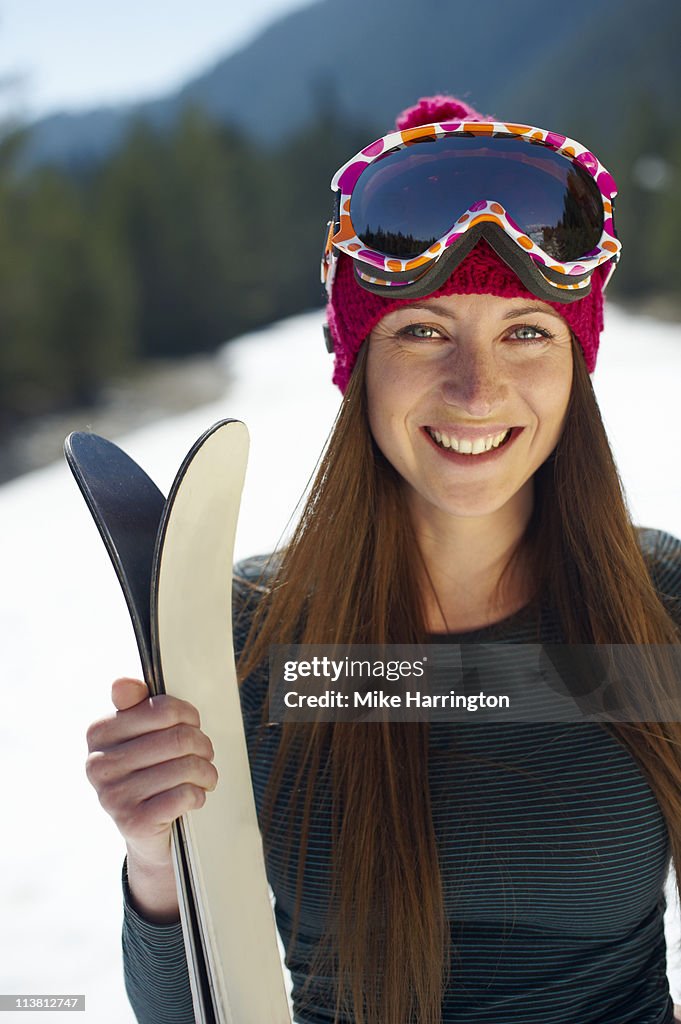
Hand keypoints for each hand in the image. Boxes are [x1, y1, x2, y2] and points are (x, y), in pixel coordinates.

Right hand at [86, 677, 217, 918]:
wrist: (146, 832)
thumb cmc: (148, 770)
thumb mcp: (141, 734)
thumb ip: (135, 704)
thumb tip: (123, 683)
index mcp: (99, 733)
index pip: (162, 709)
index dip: (189, 716)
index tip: (193, 725)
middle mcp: (99, 764)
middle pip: (178, 739)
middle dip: (202, 745)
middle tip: (206, 753)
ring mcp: (113, 796)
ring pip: (185, 767)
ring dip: (206, 772)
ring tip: (205, 776)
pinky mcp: (133, 822)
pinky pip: (184, 796)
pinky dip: (199, 795)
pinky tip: (195, 796)